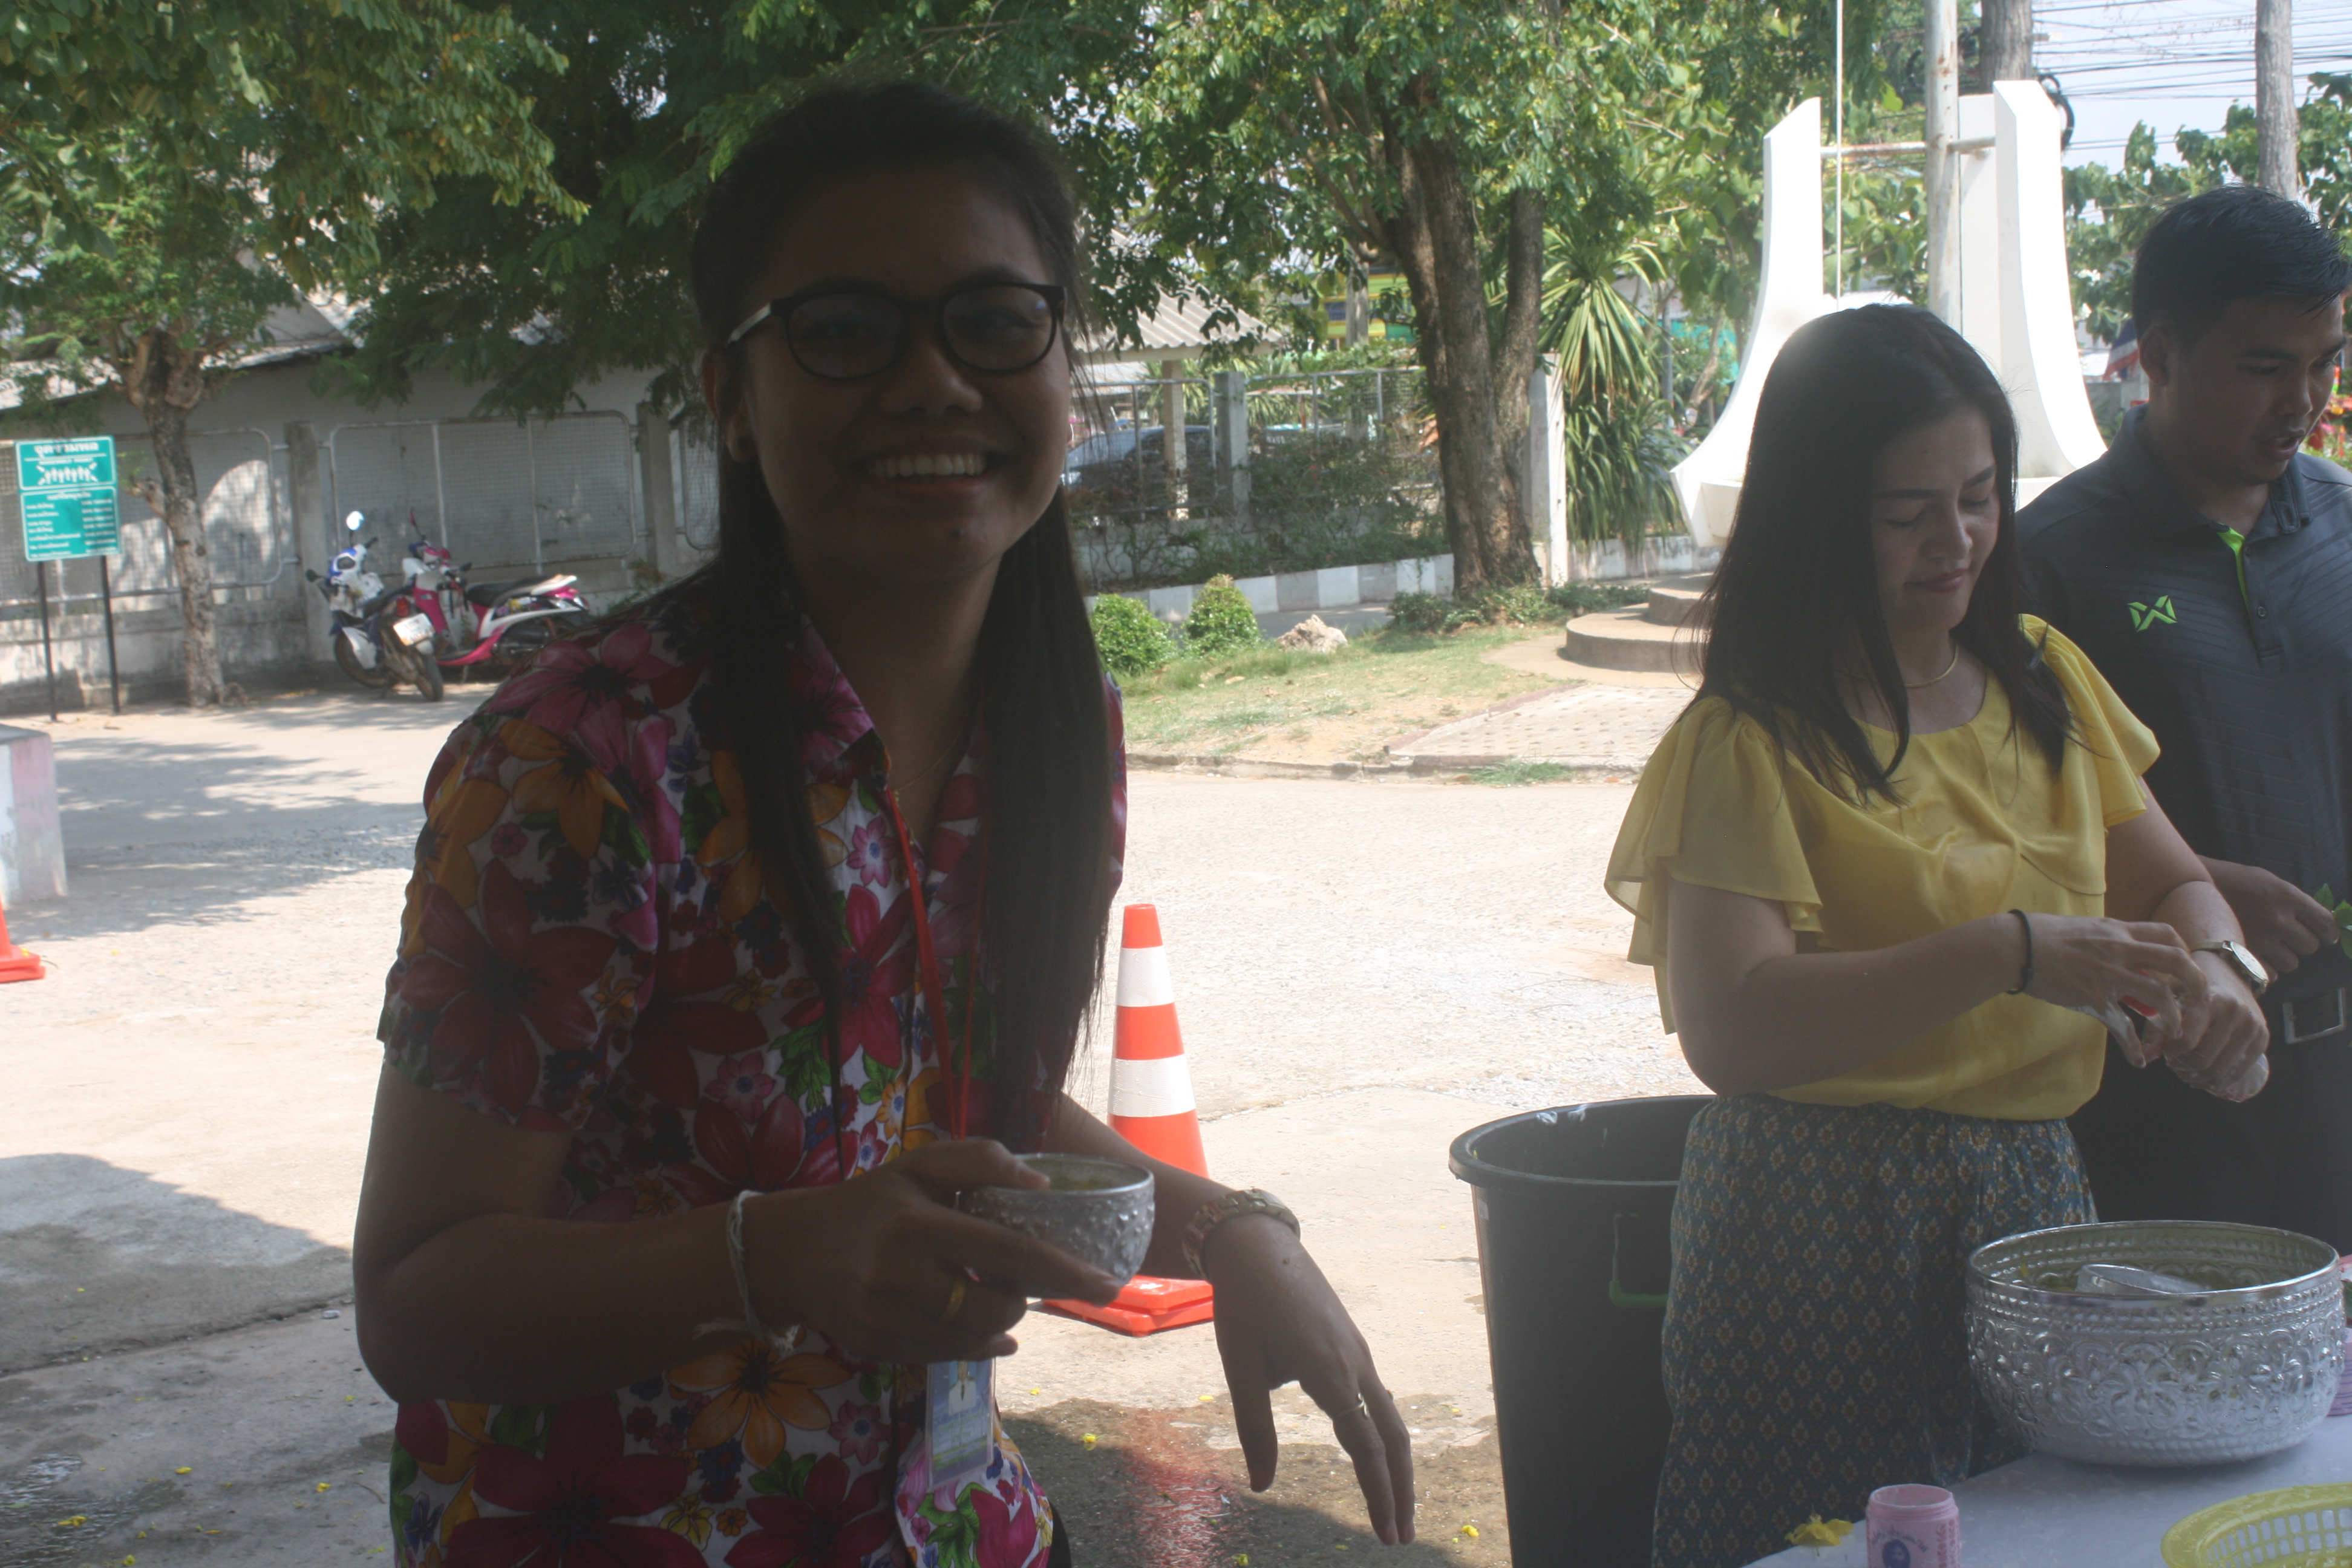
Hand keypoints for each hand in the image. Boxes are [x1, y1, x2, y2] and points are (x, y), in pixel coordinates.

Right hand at [745, 1140, 1119, 1364]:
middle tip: (1024, 1281)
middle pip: (995, 1304)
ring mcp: (886, 1318)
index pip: (1008, 1250)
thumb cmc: (866, 1203)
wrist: (784, 1254)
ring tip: (1002, 1298)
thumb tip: (1042, 1183)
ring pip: (973, 1337)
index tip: (1108, 1284)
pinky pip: (946, 1356)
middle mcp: (900, 1275)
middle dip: (1024, 1297)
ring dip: (1001, 1321)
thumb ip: (979, 1160)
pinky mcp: (877, 1348)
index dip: (1063, 1269)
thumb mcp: (916, 1166)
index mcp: (917, 1223)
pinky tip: (989, 1331)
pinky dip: (976, 1344)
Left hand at [1202, 1215, 1415, 1545]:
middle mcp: (1355, 1363)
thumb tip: (1261, 1485)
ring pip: (1391, 1417)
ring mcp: (1358, 1352)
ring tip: (1395, 1507)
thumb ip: (1254, 1427)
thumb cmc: (1245, 1305)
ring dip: (1396, 1465)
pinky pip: (1378, 1397)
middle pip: (1394, 1437)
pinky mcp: (1351, 1345)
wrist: (1258, 1245)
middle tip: (1401, 1537)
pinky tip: (1376, 1453)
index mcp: (1330, 1372)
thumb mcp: (1240, 1367)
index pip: (1367, 1446)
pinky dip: (1384, 1434)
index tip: (1387, 1534)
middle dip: (1401, 1490)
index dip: (1379, 1493)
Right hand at [2020, 914, 2206, 1058]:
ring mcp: (2109, 975)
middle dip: (2196, 984)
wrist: (2015, 947)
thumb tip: (2125, 961)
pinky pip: (2122, 1025)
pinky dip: (2133, 1046)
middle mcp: (2120, 951)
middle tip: (2199, 1004)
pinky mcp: (2093, 998)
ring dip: (2173, 1016)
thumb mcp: (2084, 930)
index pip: (2167, 934)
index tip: (2183, 970)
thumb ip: (2108, 943)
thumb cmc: (2041, 935)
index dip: (2183, 952)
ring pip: (2159, 994)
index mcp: (2118, 931)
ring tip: (2175, 1033)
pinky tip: (2138, 1061)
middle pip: (2177, 961)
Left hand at [2163, 950, 2272, 1100]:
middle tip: (2175, 1064)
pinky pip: (2241, 1070)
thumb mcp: (2172, 995)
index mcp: (2210, 999)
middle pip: (2203, 1059)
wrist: (2229, 969)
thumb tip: (2146, 1057)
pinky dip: (2221, 1080)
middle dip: (2184, 1067)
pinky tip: (2206, 1078)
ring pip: (2221, 1068)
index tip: (2165, 1050)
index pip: (2186, 1040)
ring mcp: (2252, 1025)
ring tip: (2187, 1071)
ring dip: (2200, 1076)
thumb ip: (2158, 1025)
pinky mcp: (2263, 1037)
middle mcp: (2235, 1012)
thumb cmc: (2194, 983)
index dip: (2171, 1052)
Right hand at [2202, 858, 2335, 976]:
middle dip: (2302, 943)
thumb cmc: (2235, 883)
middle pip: (2310, 946)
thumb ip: (2294, 901)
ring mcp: (2261, 939)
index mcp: (2287, 897)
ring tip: (2270, 946)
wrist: (2193, 888)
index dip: (2329, 932)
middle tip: (2289, 937)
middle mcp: (2278, 919)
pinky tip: (2257, 956)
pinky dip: (2267, 968)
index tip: (2328, 936)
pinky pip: (2272, 974)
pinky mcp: (2245, 955)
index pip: (2325, 922)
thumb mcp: (2270, 882)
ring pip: (2292, 962)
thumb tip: (2320, 924)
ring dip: (2285, 957)